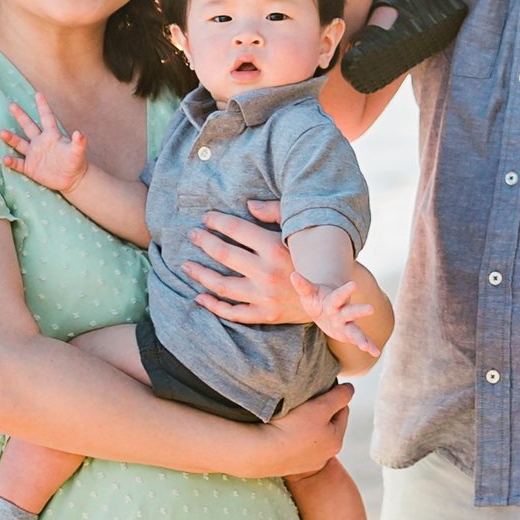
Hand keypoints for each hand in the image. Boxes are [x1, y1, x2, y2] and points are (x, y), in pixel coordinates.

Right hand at [1, 94, 87, 194]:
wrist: (72, 179)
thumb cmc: (76, 163)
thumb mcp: (77, 152)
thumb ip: (79, 143)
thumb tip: (80, 133)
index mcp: (52, 135)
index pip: (46, 117)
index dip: (43, 106)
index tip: (38, 94)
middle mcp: (40, 142)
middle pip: (28, 126)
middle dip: (20, 116)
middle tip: (11, 105)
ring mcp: (34, 154)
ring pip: (20, 143)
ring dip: (11, 138)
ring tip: (2, 132)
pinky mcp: (30, 168)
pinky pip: (18, 163)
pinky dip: (11, 162)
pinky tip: (5, 159)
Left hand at [184, 203, 314, 324]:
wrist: (332, 296)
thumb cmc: (312, 259)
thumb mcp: (299, 231)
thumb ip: (275, 213)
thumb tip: (248, 205)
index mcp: (275, 247)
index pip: (236, 229)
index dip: (218, 221)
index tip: (206, 218)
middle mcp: (267, 272)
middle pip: (224, 254)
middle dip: (204, 241)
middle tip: (192, 235)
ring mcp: (264, 296)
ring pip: (221, 285)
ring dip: (200, 274)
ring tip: (186, 265)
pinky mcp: (265, 315)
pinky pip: (233, 312)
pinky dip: (213, 306)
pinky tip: (200, 297)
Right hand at [239, 384, 353, 476]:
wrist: (261, 453)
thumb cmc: (294, 428)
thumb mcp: (321, 407)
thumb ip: (340, 396)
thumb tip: (350, 389)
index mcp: (336, 441)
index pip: (342, 410)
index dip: (333, 396)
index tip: (320, 388)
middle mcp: (325, 456)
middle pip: (326, 425)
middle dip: (319, 412)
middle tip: (305, 400)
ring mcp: (306, 463)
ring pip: (310, 436)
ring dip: (305, 425)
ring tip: (292, 414)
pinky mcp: (288, 466)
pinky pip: (294, 445)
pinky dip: (291, 436)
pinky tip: (281, 429)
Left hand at [303, 268, 383, 361]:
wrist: (325, 307)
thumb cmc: (316, 299)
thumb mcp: (309, 293)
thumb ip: (302, 285)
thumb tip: (293, 275)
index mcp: (332, 301)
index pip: (337, 296)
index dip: (344, 290)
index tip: (354, 284)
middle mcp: (342, 312)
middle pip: (350, 312)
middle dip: (359, 311)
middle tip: (371, 309)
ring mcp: (347, 323)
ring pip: (355, 330)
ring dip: (362, 338)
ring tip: (367, 347)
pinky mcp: (349, 334)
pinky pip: (359, 340)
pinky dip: (368, 345)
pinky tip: (376, 353)